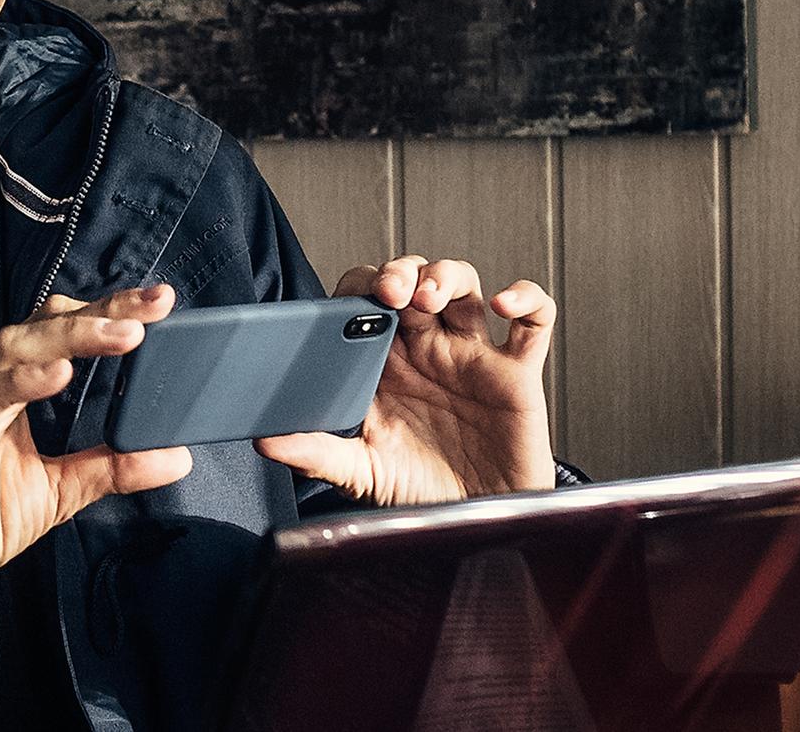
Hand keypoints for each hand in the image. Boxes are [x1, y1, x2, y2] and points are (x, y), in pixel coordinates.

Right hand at [0, 284, 192, 661]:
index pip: (61, 334)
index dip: (108, 312)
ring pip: (12, 350)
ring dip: (69, 338)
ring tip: (122, 334)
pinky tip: (60, 374)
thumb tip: (174, 455)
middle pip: (41, 327)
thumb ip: (111, 468)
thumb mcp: (59, 492)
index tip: (161, 301)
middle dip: (99, 311)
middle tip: (152, 305)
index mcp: (10, 390)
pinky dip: (20, 383)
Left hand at [257, 255, 554, 505]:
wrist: (475, 526)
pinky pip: (535, 320)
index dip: (359, 287)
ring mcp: (472, 356)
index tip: (350, 302)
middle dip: (399, 272)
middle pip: (412, 279)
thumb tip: (265, 440)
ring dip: (445, 276)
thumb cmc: (418, 492)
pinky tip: (504, 305)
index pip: (366, 299)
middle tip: (390, 293)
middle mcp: (427, 349)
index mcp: (385, 362)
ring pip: (464, 285)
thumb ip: (316, 452)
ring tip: (429, 297)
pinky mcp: (517, 373)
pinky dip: (526, 298)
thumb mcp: (360, 472)